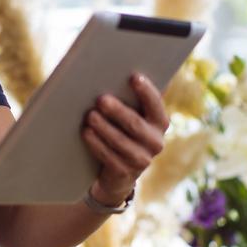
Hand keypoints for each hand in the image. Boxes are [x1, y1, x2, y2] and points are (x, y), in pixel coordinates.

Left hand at [82, 73, 168, 206]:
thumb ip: (130, 99)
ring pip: (120, 142)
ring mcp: (141, 160)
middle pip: (135, 124)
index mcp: (160, 123)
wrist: (118, 172)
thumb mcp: (131, 116)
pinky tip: (86, 132)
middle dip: (117, 111)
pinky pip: (109, 157)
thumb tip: (116, 73)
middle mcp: (155, 142)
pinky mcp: (125, 173)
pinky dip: (96, 143)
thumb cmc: (123, 132)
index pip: (156, 105)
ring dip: (104, 127)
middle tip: (101, 99)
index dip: (146, 91)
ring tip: (90, 115)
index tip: (133, 77)